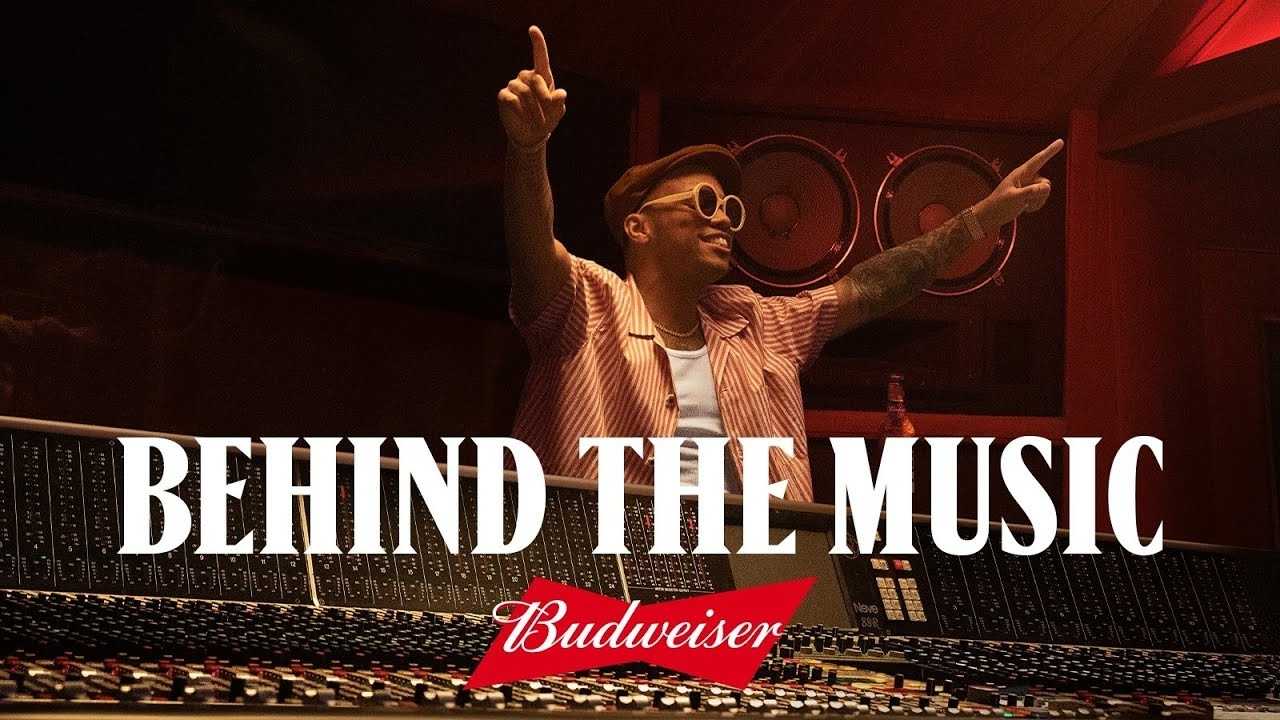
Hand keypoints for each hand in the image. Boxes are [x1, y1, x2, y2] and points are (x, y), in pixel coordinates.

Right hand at [497, 26, 566, 149]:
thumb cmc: (546, 119)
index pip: (540, 57)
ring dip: (533, 109)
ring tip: (538, 122)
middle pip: (535, 78)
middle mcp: (526, 78)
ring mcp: (514, 86)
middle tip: (548, 113)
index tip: (532, 29)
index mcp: (542, 77)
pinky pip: (511, 99)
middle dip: (544, 96)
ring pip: (523, 91)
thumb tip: (561, 93)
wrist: (531, 134)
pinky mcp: (504, 96)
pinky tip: (523, 117)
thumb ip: (559, 102)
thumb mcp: (557, 111)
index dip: (537, 42)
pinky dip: (520, 110)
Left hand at [974, 139, 1062, 232]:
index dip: (1050, 151)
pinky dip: (1036, 205)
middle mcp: (1027, 177)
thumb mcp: (1014, 198)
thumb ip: (1030, 192)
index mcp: (1021, 173)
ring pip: (1045, 192)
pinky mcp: (1030, 195)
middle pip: (1046, 183)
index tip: (1061, 141)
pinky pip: (1042, 198)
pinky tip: (1025, 208)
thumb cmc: (999, 204)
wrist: (992, 215)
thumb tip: (1046, 187)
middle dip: (1040, 194)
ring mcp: (1029, 186)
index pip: (1038, 160)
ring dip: (1038, 201)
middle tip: (1026, 201)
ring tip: (1023, 205)